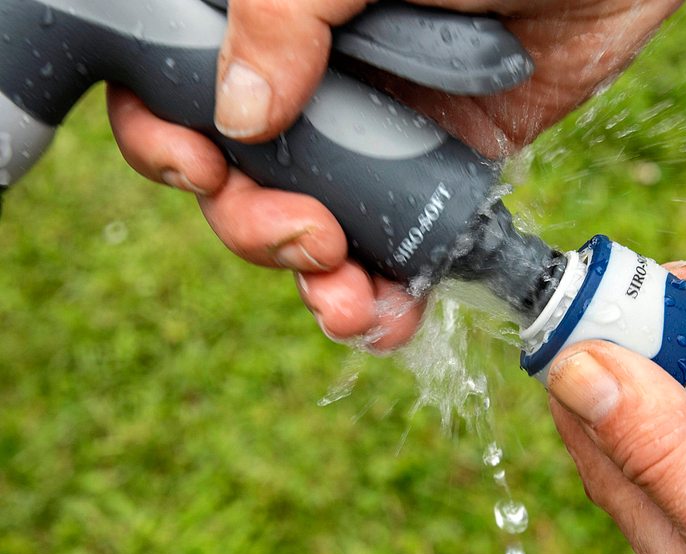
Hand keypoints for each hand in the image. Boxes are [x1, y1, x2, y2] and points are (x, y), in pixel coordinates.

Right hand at [106, 0, 683, 346]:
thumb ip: (286, 15)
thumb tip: (237, 115)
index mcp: (278, 29)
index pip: (179, 92)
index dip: (167, 143)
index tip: (202, 172)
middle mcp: (316, 87)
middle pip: (244, 183)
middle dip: (259, 232)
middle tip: (309, 241)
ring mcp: (379, 137)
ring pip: (317, 229)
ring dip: (319, 284)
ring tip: (349, 305)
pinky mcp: (442, 175)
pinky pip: (399, 248)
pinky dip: (388, 293)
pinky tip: (391, 316)